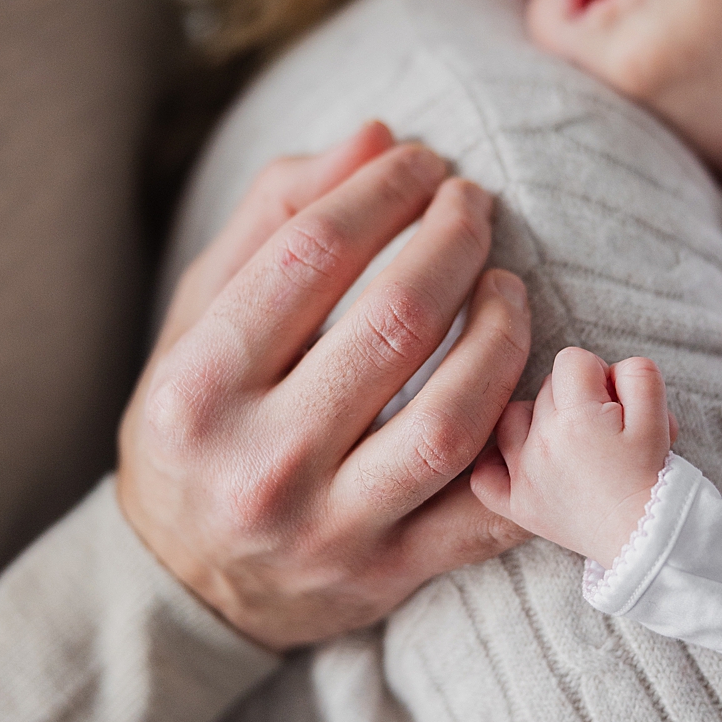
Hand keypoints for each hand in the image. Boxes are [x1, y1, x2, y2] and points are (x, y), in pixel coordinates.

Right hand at [118, 122, 533, 650]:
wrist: (185, 585)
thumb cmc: (203, 423)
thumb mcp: (202, 318)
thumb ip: (277, 218)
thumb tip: (377, 136)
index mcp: (196, 386)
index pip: (312, 254)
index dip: (384, 190)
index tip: (424, 161)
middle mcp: (260, 462)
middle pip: (395, 323)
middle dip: (455, 242)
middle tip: (477, 205)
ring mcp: (331, 527)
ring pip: (454, 416)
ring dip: (503, 333)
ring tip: (508, 285)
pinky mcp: (391, 573)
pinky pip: (487, 508)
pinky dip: (526, 444)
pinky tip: (535, 389)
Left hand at [471, 347, 679, 568]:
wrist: (648, 540)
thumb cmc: (654, 477)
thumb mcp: (660, 415)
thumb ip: (638, 374)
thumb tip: (607, 372)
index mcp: (578, 416)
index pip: (573, 360)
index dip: (599, 374)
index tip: (617, 402)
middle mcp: (542, 441)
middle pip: (545, 387)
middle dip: (576, 398)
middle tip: (606, 428)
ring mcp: (524, 474)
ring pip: (512, 418)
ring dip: (537, 421)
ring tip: (569, 441)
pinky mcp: (517, 505)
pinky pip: (483, 475)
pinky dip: (497, 465)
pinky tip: (521, 463)